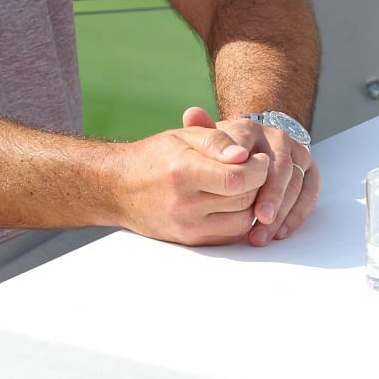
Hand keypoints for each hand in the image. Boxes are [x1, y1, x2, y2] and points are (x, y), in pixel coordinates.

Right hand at [107, 123, 271, 245]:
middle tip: (256, 170)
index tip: (258, 159)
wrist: (119, 188)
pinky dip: (239, 219)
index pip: (237, 179)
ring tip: (244, 186)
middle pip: (243, 200)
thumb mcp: (184, 136)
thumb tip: (245, 156)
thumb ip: (218, 141)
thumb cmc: (155, 157)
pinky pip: (229, 235)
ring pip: (242, 222)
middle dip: (259, 184)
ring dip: (252, 204)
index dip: (258, 169)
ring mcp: (187, 227)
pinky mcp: (189, 241)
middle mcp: (184, 204)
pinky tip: (232, 202)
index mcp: (183, 172)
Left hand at [183, 107, 320, 245]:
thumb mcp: (206, 142)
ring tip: (264, 234)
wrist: (247, 149)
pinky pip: (311, 190)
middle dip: (272, 196)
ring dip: (283, 211)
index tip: (239, 193)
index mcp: (249, 129)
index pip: (251, 147)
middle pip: (280, 166)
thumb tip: (192, 114)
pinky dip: (299, 212)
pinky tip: (282, 232)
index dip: (247, 171)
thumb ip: (200, 132)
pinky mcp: (309, 169)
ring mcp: (295, 152)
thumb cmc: (221, 154)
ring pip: (297, 181)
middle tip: (260, 219)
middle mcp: (276, 137)